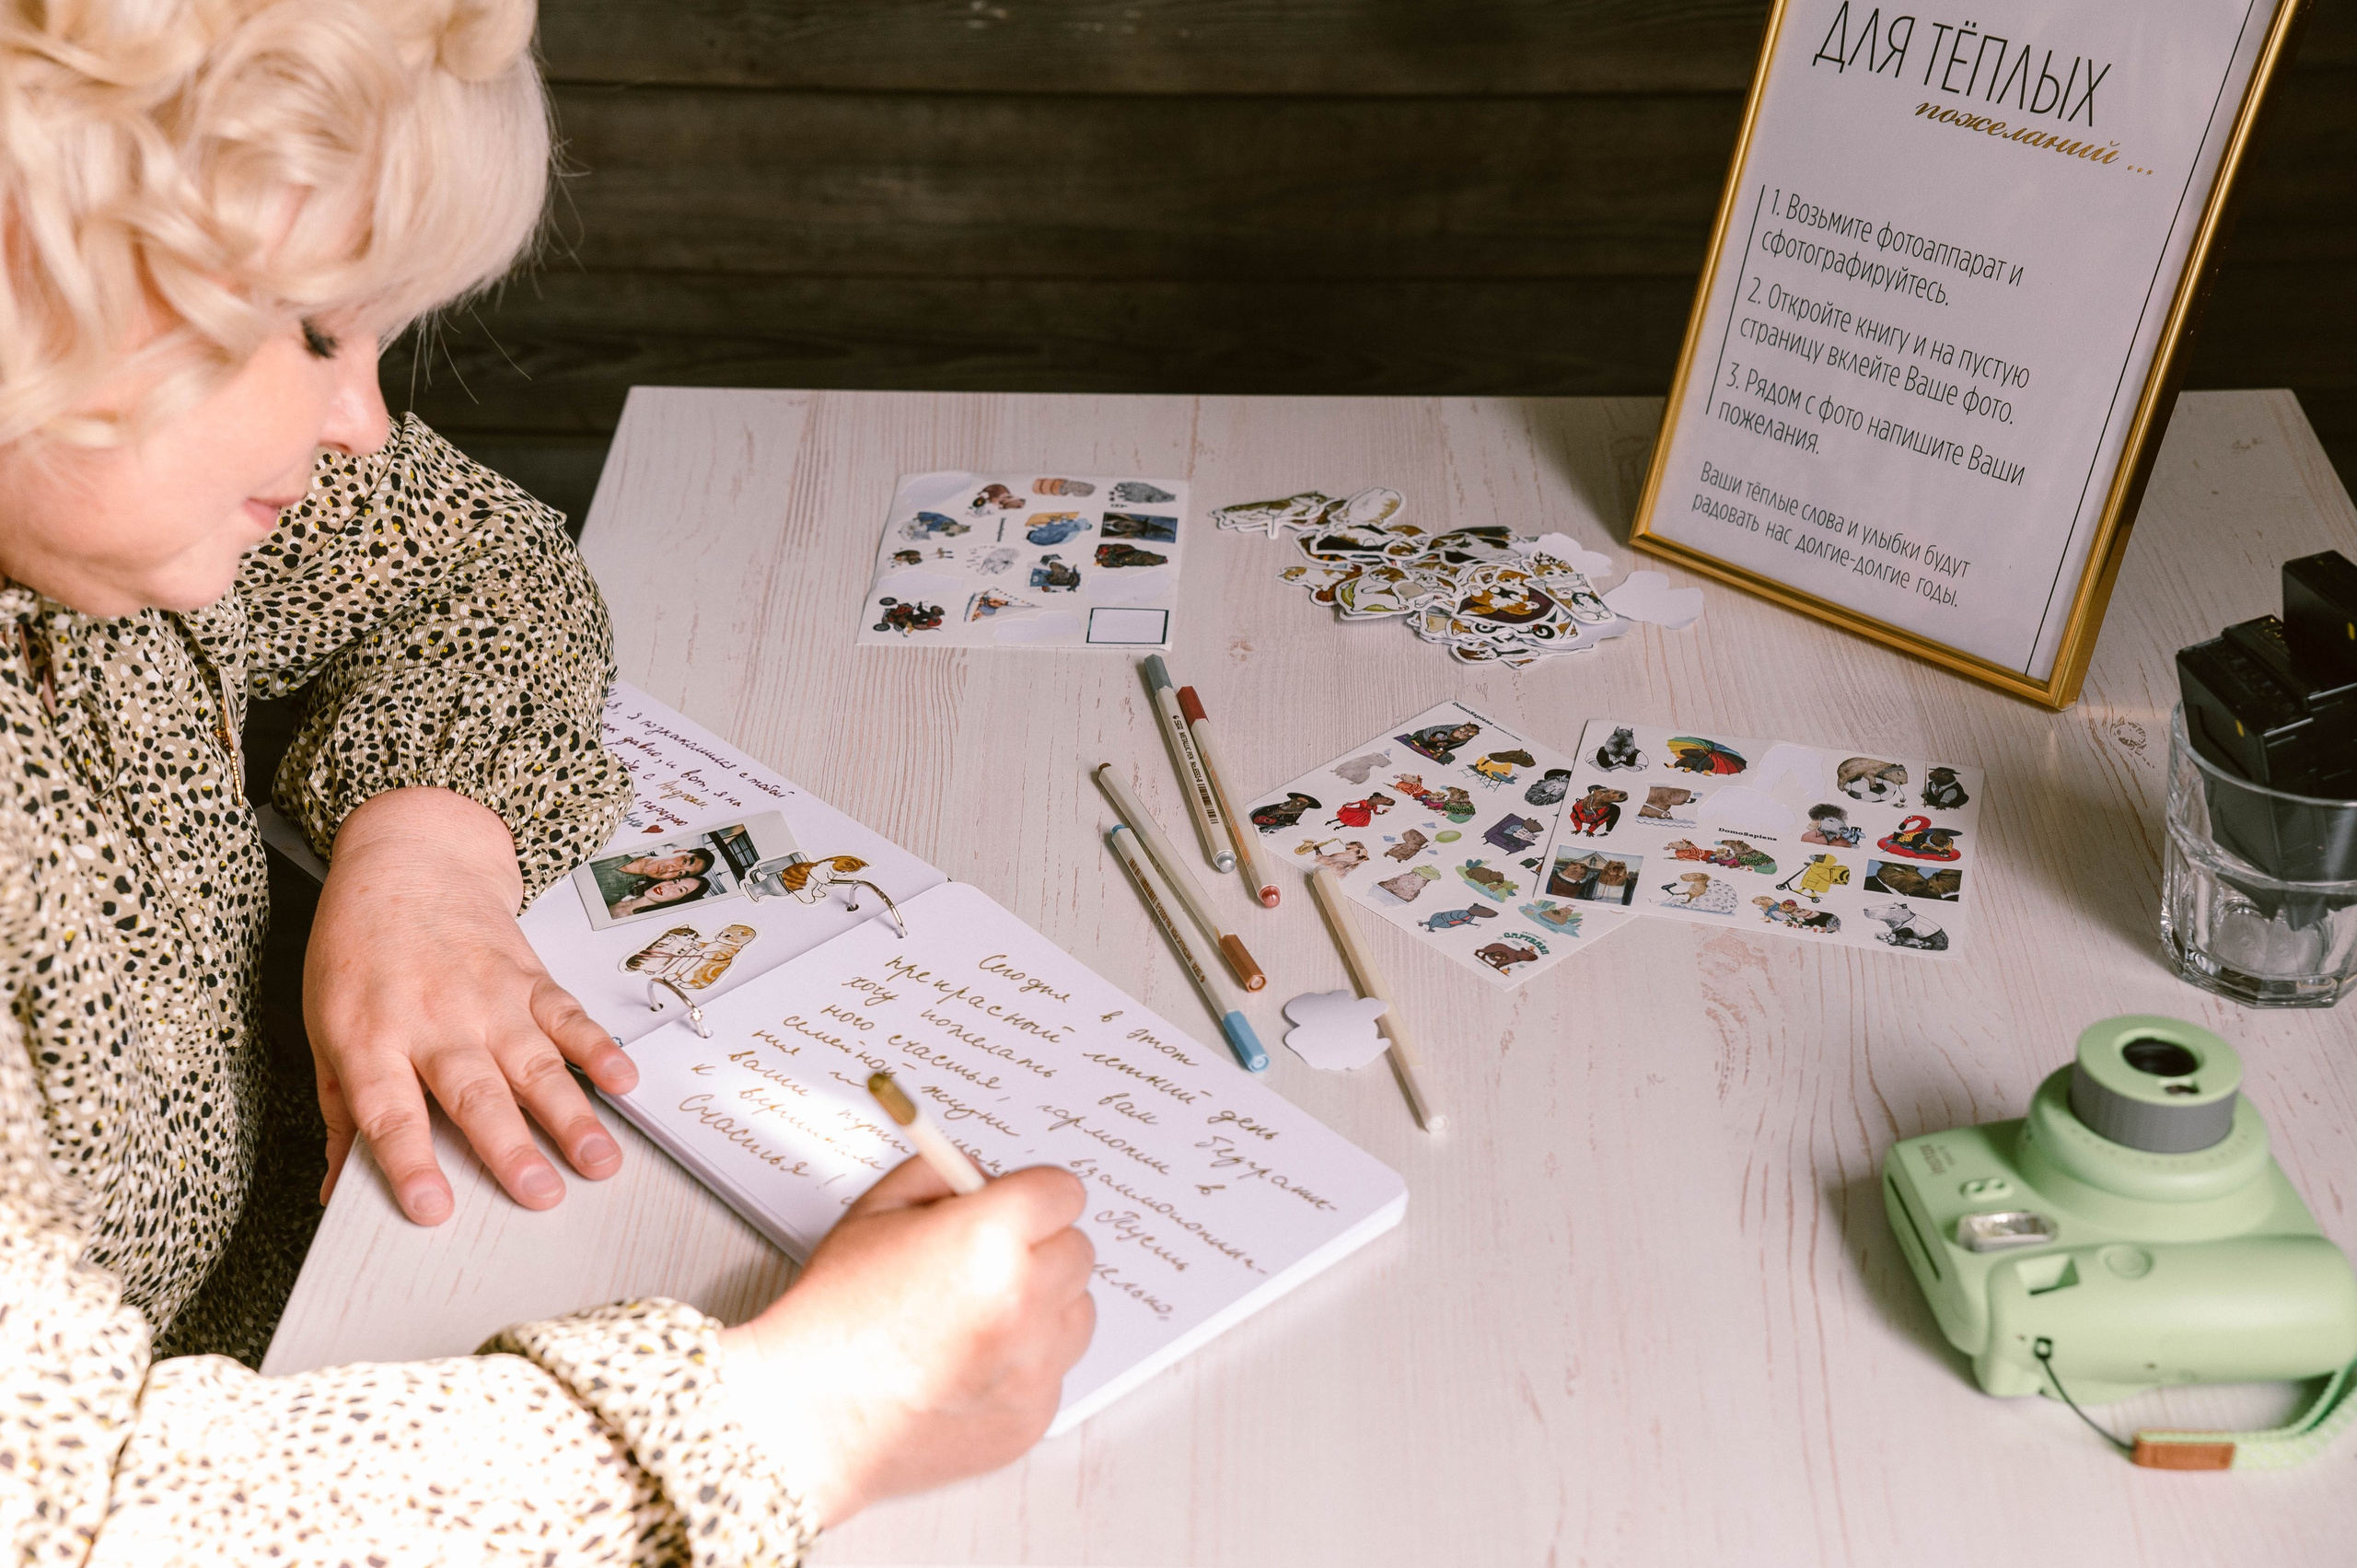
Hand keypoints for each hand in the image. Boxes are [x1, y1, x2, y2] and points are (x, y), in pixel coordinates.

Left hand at [304, 787, 638, 1222]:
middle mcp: (432, 1021)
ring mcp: (487, 997)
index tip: (434, 1210)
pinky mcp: (528, 977)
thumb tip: (338, 1186)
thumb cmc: (359, 950)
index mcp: (371, 1039)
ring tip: (597, 1159)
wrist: (407, 862)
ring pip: (532, 1062)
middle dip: (510, 1148)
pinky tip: (622, 1079)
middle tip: (540, 1194)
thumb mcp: (325, 1028)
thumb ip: (342, 1111)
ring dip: (569, 1114)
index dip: (411, 1163)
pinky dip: (598, 1047)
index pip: (389, 1113)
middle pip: (473, 1093)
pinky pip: (567, 1016)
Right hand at [716, 1158, 1095, 1525]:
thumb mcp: (874, 1211)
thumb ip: (941, 1173)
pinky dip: (1024, 1363)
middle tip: (983, 1264)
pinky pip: (1054, 1369)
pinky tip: (967, 1365)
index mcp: (990, 1238)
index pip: (1064, 1192)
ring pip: (1076, 1311)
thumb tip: (987, 1176)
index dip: (1032, 1196)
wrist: (806, 1417)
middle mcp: (1025, 1302)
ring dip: (1042, 1307)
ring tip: (974, 1319)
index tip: (1013, 1207)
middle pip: (1077, 1249)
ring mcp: (1034, 1367)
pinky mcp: (1032, 1417)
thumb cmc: (832, 1318)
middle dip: (1037, 1248)